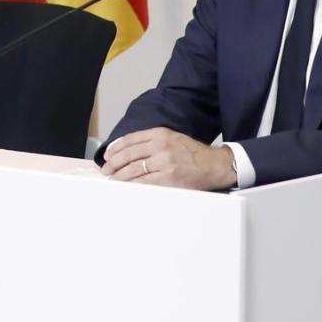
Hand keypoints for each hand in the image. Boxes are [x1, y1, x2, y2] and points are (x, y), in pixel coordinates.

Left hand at [101, 127, 236, 190]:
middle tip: (106, 170)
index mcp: (160, 134)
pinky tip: (127, 186)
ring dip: (120, 176)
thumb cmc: (193, 153)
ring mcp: (164, 162)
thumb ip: (152, 141)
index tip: (108, 155)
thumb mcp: (172, 138)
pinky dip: (133, 184)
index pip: (130, 139)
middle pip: (128, 155)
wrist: (214, 165)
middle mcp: (160, 145)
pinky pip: (145, 182)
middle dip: (113, 164)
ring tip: (114, 180)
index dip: (115, 148)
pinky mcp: (169, 177)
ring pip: (134, 169)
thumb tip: (129, 151)